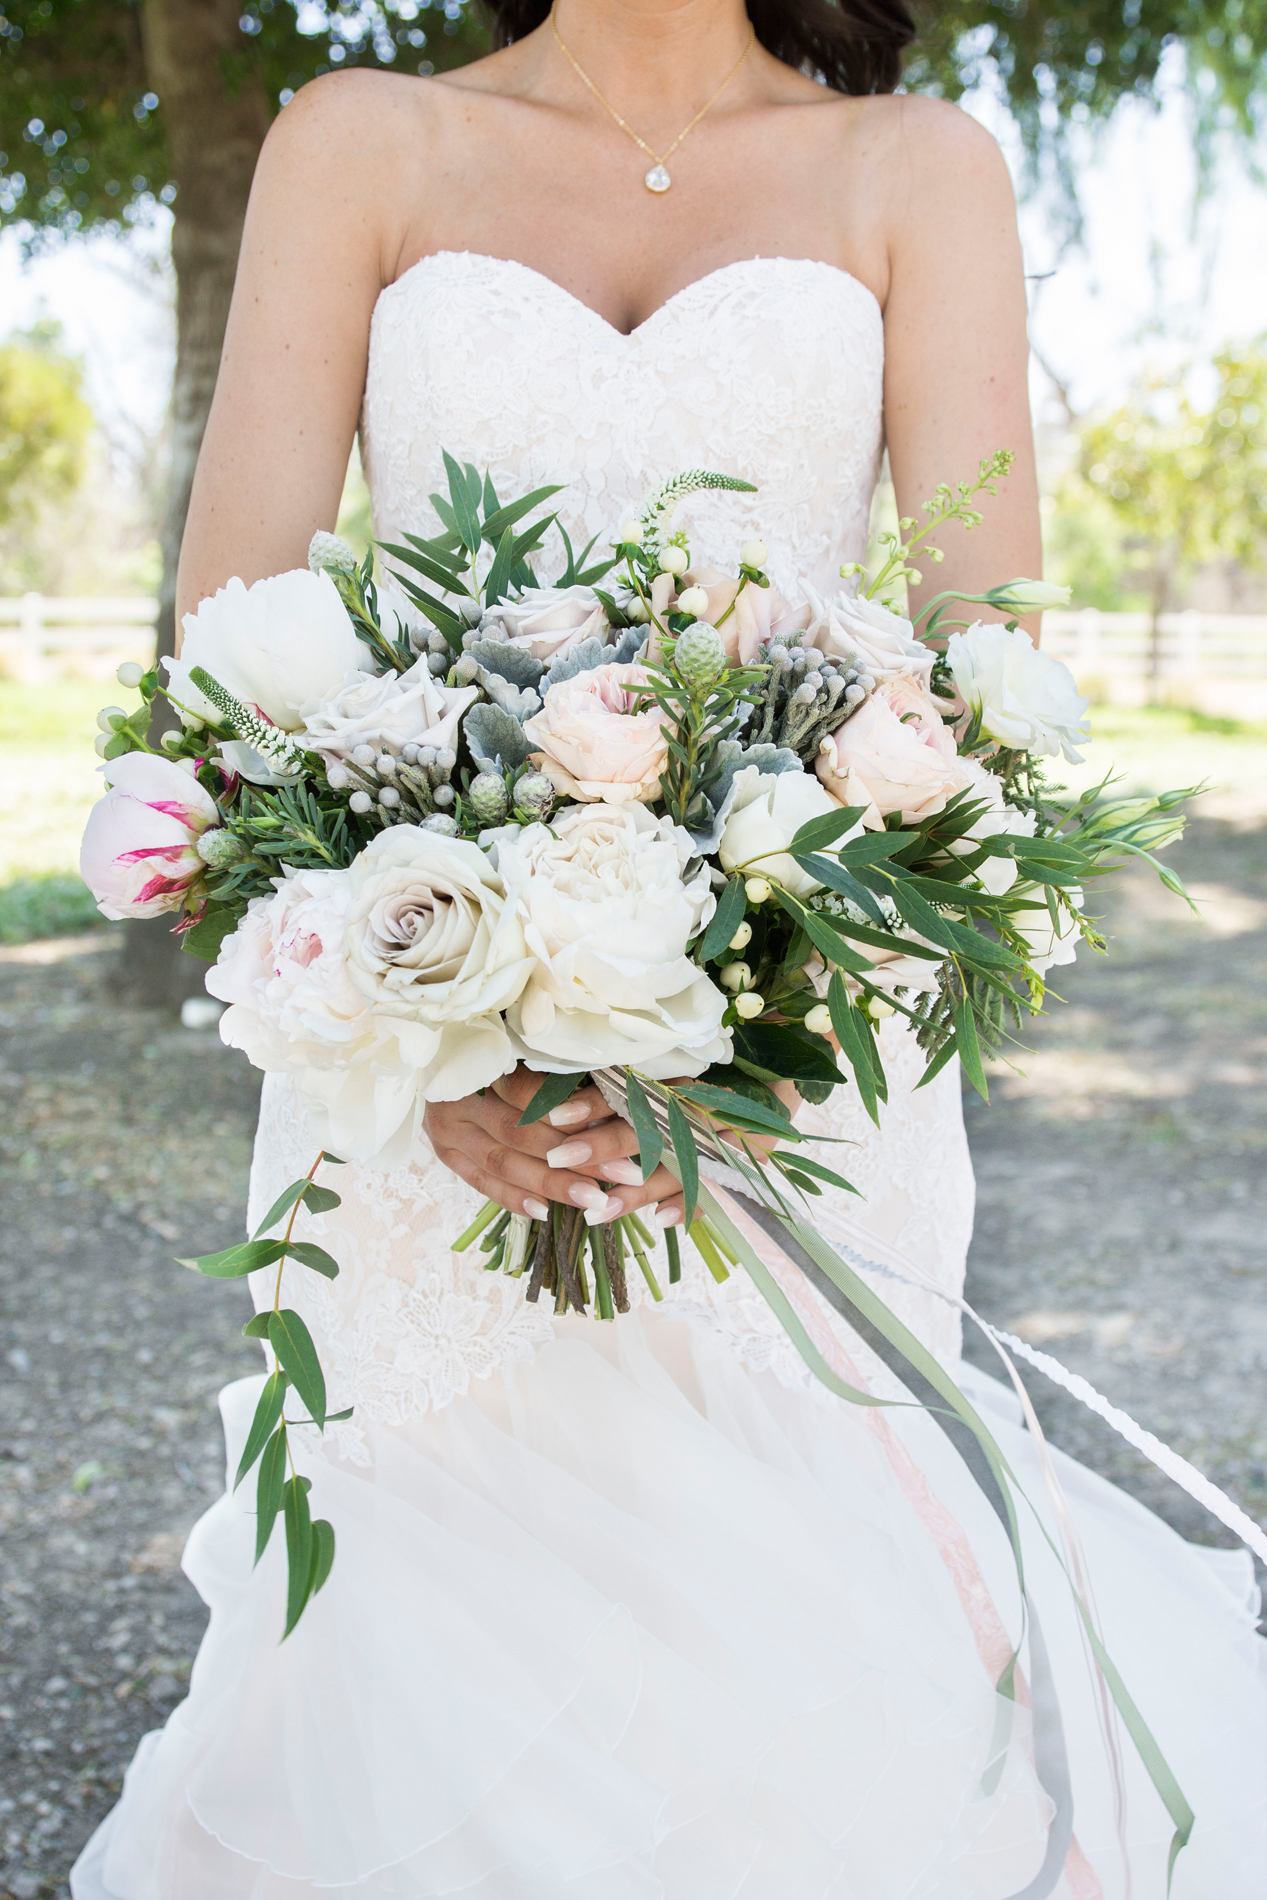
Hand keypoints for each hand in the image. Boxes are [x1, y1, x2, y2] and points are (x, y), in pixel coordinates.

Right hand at [423, 1067, 685, 1228]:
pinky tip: (545, 1212)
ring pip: (502, 1163)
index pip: (526, 1092)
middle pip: (519, 1133)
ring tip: (594, 1198)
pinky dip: (513, 1198)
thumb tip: (614, 1095)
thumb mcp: (523, 1045)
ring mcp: (445, 1129)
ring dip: (550, 1184)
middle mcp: (456, 1098)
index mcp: (476, 1062)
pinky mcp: (446, 1153)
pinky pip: (481, 1182)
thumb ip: (558, 1066)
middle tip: (623, 1173)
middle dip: (573, 1157)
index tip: (616, 1125)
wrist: (440, 1057)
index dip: (570, 1110)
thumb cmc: (500, 1046)